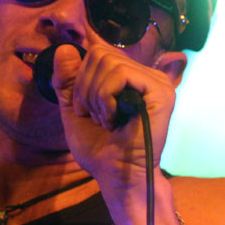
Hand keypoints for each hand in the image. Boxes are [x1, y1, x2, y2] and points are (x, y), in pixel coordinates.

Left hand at [51, 43, 180, 196]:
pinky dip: (106, 97)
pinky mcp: (160, 92)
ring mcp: (156, 82)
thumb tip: (63, 49)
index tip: (84, 108)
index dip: (81, 76)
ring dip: (95, 96)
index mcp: (131, 77)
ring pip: (108, 62)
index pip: (98, 52)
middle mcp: (146, 75)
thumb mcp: (75, 109)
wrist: (116, 175)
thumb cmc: (99, 148)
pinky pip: (120, 74)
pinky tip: (114, 120)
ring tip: (104, 120)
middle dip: (85, 87)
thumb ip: (68, 80)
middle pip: (100, 54)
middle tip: (93, 116)